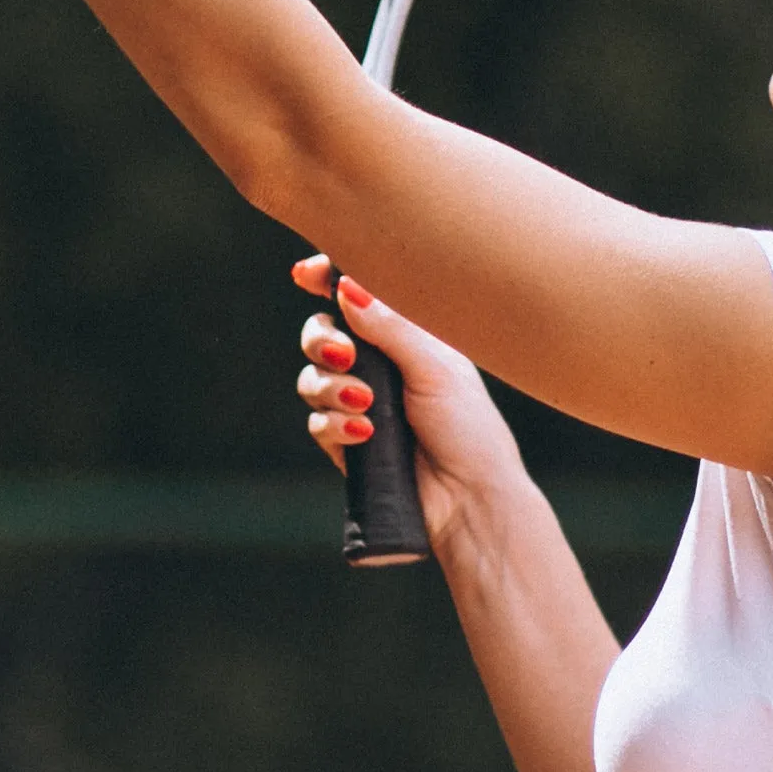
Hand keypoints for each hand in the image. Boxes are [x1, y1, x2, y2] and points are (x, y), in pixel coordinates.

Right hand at [293, 254, 530, 555]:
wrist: (468, 497)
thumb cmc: (468, 425)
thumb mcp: (435, 367)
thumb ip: (391, 326)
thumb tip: (347, 286)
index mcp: (406, 334)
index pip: (358, 296)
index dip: (326, 279)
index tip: (304, 274)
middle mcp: (379, 363)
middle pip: (321, 333)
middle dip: (321, 340)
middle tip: (344, 354)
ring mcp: (359, 402)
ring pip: (312, 378)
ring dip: (331, 387)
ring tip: (365, 403)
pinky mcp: (345, 441)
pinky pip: (317, 422)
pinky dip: (335, 425)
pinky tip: (365, 434)